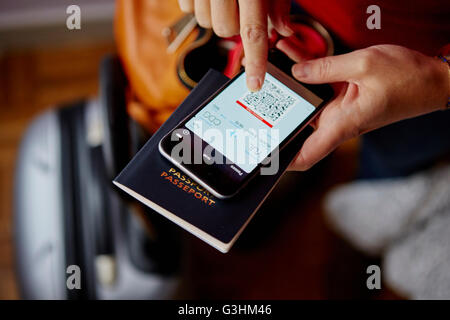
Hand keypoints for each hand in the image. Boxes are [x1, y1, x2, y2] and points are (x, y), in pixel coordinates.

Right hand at [178, 0, 292, 90]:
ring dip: (215, 15)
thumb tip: (283, 29)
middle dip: (234, 24)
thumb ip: (276, 1)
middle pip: (226, 30)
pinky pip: (188, 9)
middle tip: (238, 6)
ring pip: (205, 23)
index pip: (253, 31)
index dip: (256, 61)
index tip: (255, 84)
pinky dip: (198, 4)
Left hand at [279, 44, 449, 170]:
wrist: (432, 79)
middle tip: (255, 101)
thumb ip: (326, 68)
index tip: (265, 158)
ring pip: (306, 105)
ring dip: (290, 91)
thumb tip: (297, 72)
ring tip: (270, 72)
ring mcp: (341, 112)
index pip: (307, 155)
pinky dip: (306, 78)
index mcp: (342, 124)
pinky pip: (319, 91)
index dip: (284, 162)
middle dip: (277, 114)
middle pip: (299, 127)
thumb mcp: (364, 65)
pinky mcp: (344, 100)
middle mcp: (338, 122)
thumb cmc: (407, 79)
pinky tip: (293, 60)